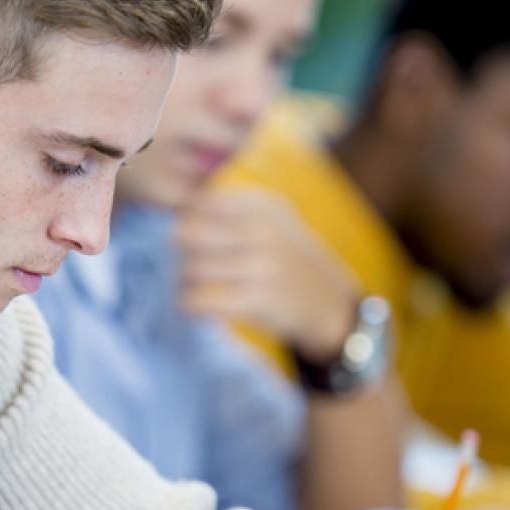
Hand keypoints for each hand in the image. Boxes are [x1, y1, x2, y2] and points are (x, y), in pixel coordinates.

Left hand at [175, 188, 358, 359]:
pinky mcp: (257, 301)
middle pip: (189, 234)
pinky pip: (200, 300)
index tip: (197, 240)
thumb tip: (181, 208)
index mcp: (261, 207)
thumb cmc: (287, 258)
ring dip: (184, 280)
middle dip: (183, 250)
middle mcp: (262, 231)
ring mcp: (261, 266)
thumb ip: (230, 208)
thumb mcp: (271, 219)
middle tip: (190, 262)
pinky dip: (190, 304)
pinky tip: (196, 305)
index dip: (189, 223)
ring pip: (191, 268)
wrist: (328, 303)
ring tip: (194, 286)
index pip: (200, 204)